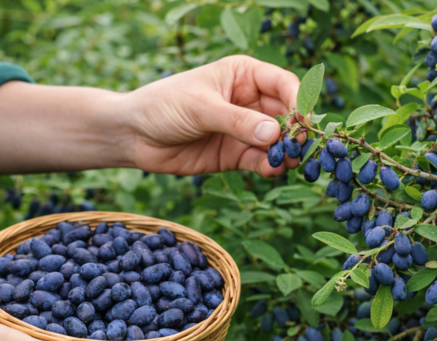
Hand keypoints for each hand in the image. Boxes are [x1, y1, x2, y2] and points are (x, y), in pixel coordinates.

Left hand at [119, 55, 301, 177]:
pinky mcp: (235, 155)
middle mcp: (249, 101)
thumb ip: (237, 121)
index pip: (283, 83)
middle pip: (285, 115)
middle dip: (295, 131)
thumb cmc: (163, 106)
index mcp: (244, 75)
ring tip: (287, 161)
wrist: (133, 135)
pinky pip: (260, 161)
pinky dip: (269, 166)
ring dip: (285, 152)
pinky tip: (271, 170)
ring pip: (276, 141)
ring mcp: (244, 130)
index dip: (298, 100)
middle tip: (299, 146)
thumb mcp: (201, 107)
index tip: (302, 121)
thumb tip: (274, 134)